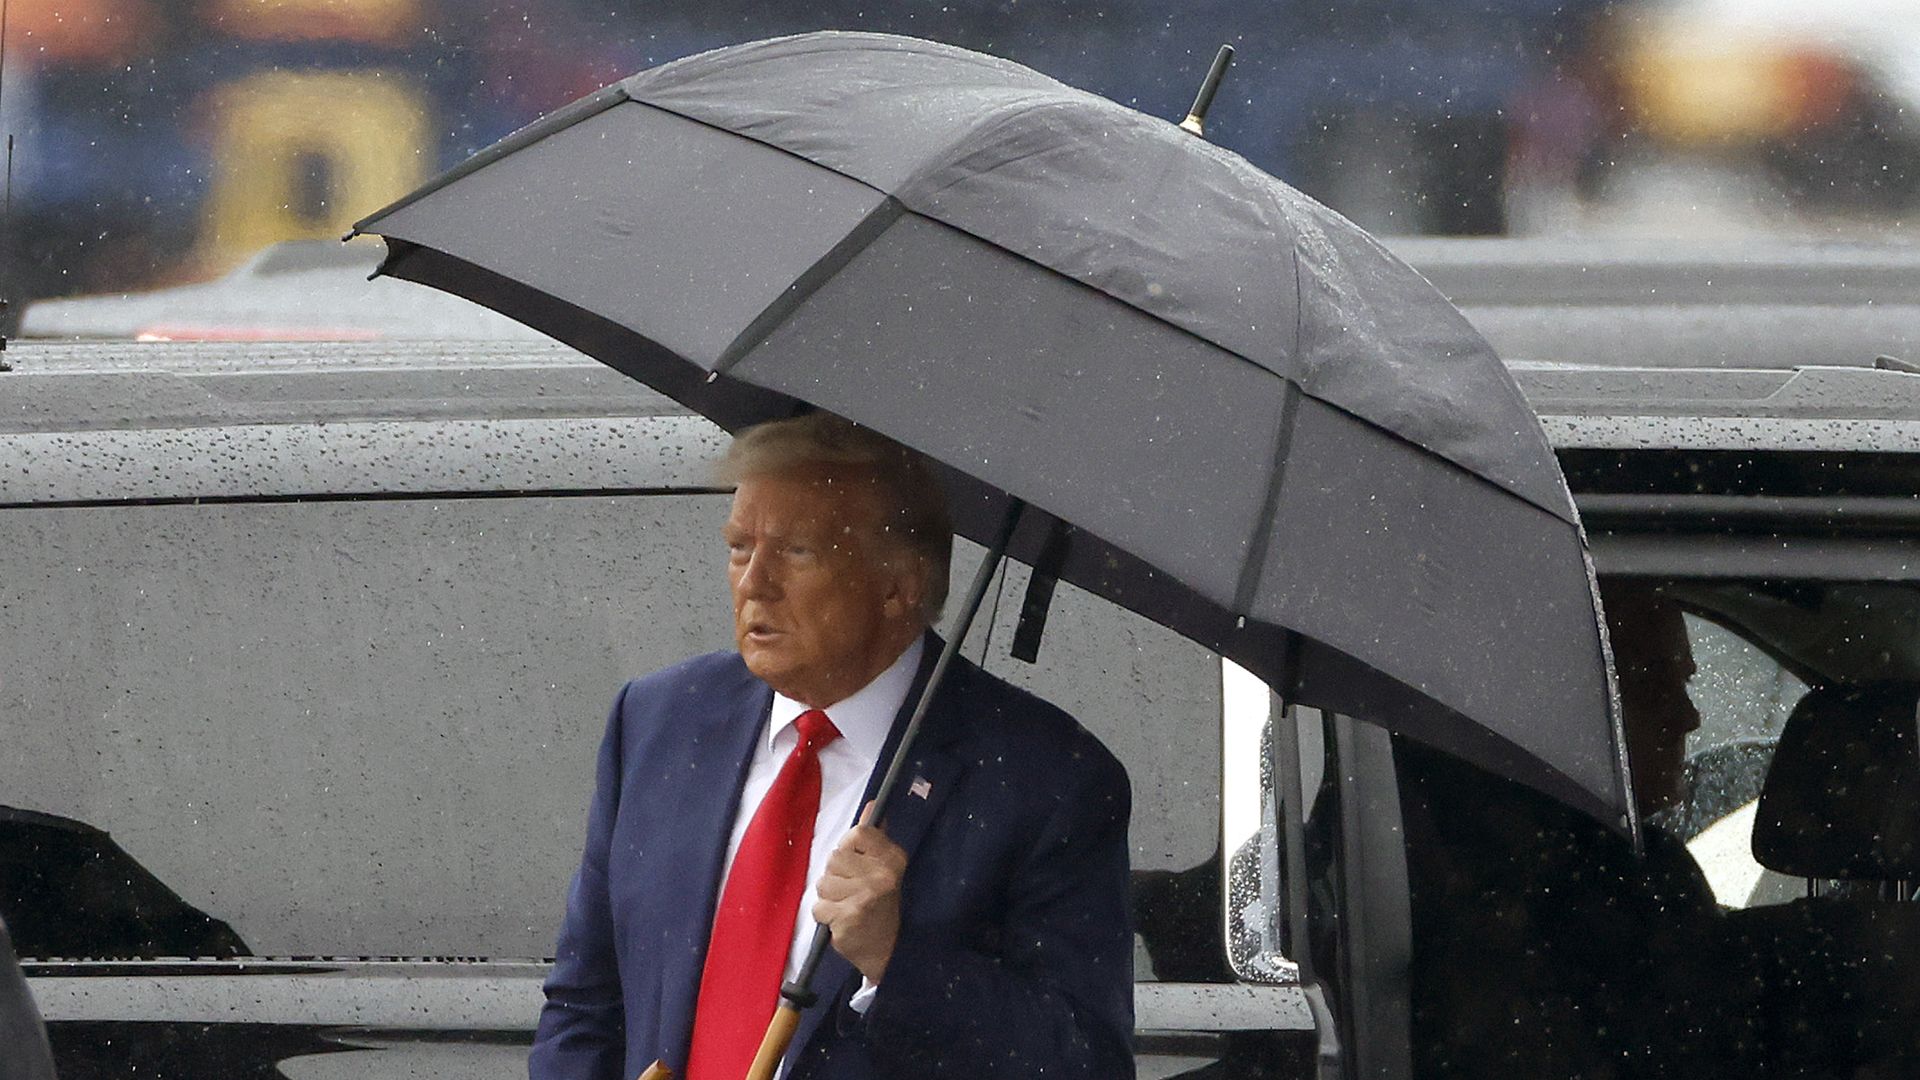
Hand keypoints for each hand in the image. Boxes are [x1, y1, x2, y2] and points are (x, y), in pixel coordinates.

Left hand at [813, 802, 906, 983]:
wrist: (888, 949)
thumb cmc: (881, 904)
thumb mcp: (884, 868)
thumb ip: (875, 837)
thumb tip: (872, 804)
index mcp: (893, 858)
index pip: (858, 834)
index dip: (849, 848)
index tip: (856, 864)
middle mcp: (883, 875)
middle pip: (834, 858)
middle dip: (836, 876)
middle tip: (853, 891)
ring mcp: (866, 896)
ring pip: (823, 883)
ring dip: (829, 898)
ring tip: (847, 906)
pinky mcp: (849, 917)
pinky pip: (819, 907)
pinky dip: (825, 916)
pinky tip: (841, 920)